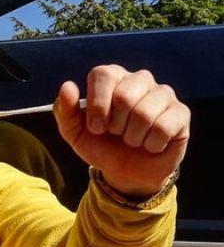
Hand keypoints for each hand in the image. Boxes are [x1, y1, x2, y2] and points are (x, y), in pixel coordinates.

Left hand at [53, 64, 189, 197]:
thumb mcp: (74, 132)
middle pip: (124, 96)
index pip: (103, 75)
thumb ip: (65, 110)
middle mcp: (138, 79)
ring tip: (131, 139)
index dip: (97, 105)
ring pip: (145, 114)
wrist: (125, 171)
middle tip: (116, 134)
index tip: (95, 128)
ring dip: (132, 137)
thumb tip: (68, 86)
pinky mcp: (180, 112)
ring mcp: (162, 93)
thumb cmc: (99, 144)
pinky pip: (163, 127)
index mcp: (111, 76)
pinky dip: (150, 144)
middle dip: (115, 125)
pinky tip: (149, 144)